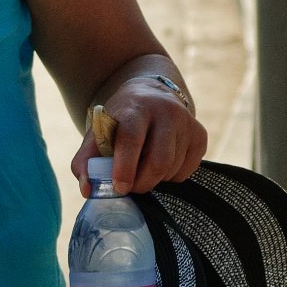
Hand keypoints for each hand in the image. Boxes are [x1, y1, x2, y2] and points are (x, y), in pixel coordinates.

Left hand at [69, 77, 206, 196]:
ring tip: (142, 170)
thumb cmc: (119, 121)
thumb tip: (87, 191)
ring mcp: (186, 122)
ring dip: (155, 180)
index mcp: (135, 108)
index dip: (125, 166)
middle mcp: (165, 111)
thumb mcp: (98, 132)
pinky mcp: (200, 135)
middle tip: (129, 187)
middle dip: (142, 182)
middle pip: (159, 160)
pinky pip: (187, 171)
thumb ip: (86, 160)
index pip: (132, 138)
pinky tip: (160, 166)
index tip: (119, 187)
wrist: (150, 96)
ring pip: (172, 168)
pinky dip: (171, 177)